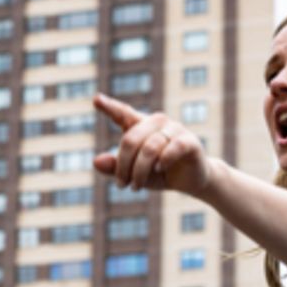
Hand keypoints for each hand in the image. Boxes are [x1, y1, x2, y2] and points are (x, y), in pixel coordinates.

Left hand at [92, 93, 211, 194]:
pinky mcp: (189, 141)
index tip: (96, 99)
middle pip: (131, 139)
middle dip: (123, 165)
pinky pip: (173, 147)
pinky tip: (159, 169)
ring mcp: (174, 129)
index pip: (123, 113)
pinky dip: (163, 160)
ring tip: (136, 187)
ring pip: (149, 147)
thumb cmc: (159, 173)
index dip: (109, 106)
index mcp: (141, 125)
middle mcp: (157, 122)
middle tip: (121, 185)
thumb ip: (115, 167)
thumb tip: (95, 162)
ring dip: (140, 171)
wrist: (190, 181)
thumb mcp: (133, 173)